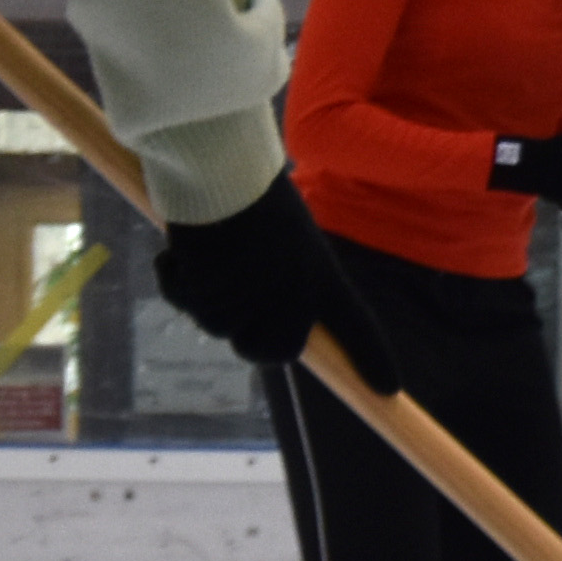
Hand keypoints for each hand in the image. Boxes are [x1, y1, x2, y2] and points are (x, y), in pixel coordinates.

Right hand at [147, 171, 369, 371]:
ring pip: (216, 325)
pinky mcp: (207, 296)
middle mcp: (292, 298)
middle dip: (248, 337)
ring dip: (202, 295)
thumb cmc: (252, 188)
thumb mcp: (286, 233)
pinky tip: (181, 248)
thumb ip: (283, 271)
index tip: (388, 388)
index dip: (372, 357)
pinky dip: (174, 277)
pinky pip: (182, 300)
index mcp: (321, 275)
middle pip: (270, 352)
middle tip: (230, 301)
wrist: (219, 172)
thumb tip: (259, 305)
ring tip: (207, 249)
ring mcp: (249, 302)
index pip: (357, 324)